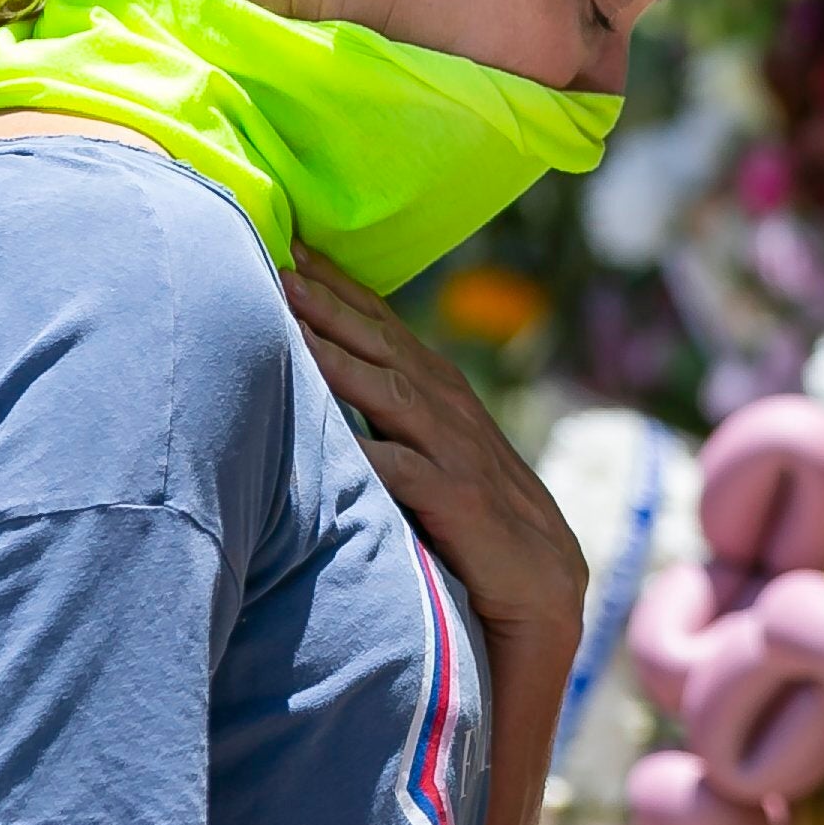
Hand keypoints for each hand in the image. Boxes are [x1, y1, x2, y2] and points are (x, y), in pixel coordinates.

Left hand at [285, 249, 588, 652]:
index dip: (340, 285)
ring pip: (387, 391)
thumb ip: (396, 413)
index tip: (293, 244)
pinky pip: (400, 469)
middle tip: (279, 263)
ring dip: (338, 356)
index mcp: (442, 391)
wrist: (543, 579)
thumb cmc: (480, 515)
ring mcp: (453, 451)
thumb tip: (330, 375)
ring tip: (290, 323)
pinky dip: (364, 450)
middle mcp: (449, 408)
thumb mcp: (439, 449)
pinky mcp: (455, 499)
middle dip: (329, 304)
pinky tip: (326, 435)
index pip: (384, 325)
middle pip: (381, 344)